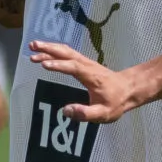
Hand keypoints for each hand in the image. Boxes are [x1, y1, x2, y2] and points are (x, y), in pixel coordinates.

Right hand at [26, 41, 143, 121]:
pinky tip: (44, 51)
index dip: (59, 65)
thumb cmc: (116, 102)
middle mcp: (87, 65)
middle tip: (32, 47)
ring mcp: (86, 62)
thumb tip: (65, 111)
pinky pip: (68, 53)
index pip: (74, 67)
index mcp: (92, 76)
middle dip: (49, 49)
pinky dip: (55, 50)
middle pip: (67, 53)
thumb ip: (85, 113)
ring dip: (49, 47)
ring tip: (32, 47)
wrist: (129, 89)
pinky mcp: (84, 63)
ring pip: (66, 51)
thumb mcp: (103, 113)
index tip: (43, 64)